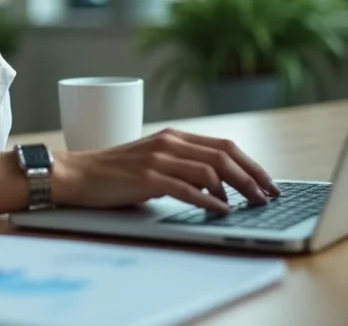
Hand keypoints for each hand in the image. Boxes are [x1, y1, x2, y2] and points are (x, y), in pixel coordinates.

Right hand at [51, 128, 280, 213]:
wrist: (76, 174)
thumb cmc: (114, 173)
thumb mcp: (153, 163)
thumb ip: (182, 168)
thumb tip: (217, 187)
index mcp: (173, 137)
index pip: (224, 146)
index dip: (251, 164)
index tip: (268, 182)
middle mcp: (169, 143)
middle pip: (224, 155)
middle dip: (253, 176)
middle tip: (270, 196)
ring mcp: (159, 159)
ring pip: (211, 170)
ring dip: (237, 189)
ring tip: (252, 205)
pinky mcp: (148, 178)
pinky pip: (187, 189)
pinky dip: (209, 200)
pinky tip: (222, 210)